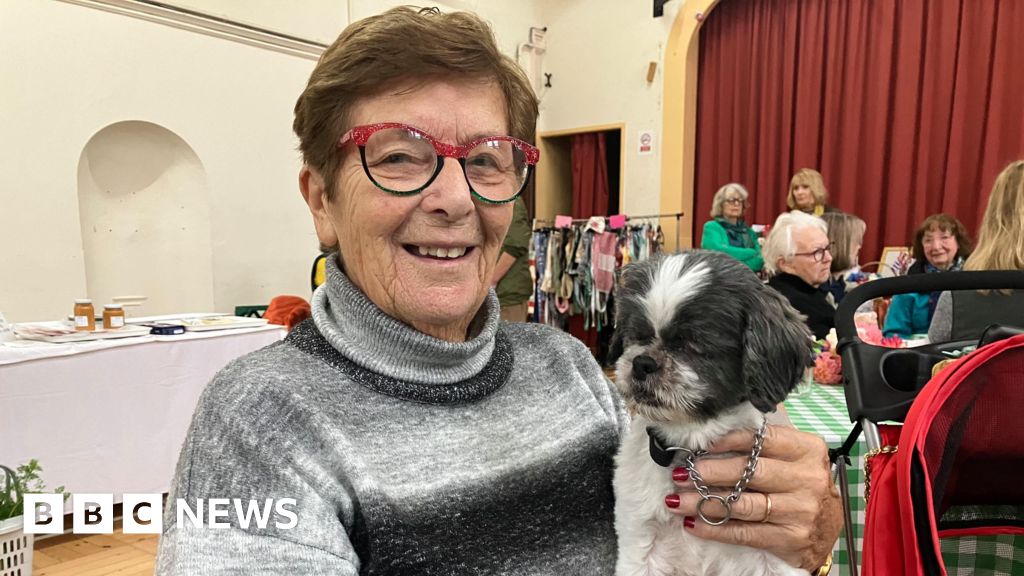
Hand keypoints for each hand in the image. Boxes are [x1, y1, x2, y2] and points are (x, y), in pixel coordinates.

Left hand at [665, 425, 841, 570]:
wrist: (828, 529)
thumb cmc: (801, 485)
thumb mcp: (795, 457)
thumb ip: (765, 442)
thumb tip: (719, 428)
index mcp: (807, 450)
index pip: (763, 439)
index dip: (728, 440)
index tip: (701, 445)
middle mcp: (806, 479)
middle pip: (749, 472)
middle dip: (709, 473)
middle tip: (681, 473)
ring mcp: (799, 510)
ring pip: (742, 504)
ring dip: (703, 502)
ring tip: (676, 499)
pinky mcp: (789, 538)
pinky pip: (744, 532)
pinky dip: (715, 529)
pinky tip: (693, 524)